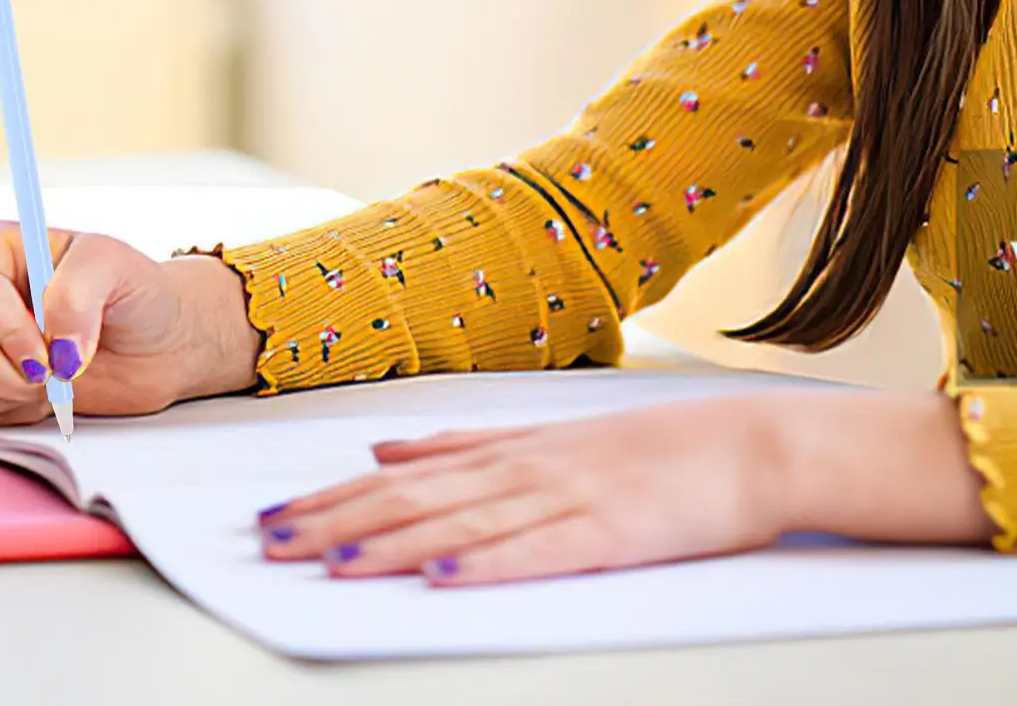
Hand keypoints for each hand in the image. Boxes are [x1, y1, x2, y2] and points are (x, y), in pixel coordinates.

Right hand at [0, 224, 260, 424]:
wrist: (160, 343)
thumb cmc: (136, 291)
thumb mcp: (115, 265)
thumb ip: (77, 293)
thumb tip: (55, 346)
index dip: (3, 326)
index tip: (46, 351)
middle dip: (14, 366)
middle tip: (59, 370)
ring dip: (20, 389)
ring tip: (62, 374)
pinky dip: (21, 409)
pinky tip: (51, 391)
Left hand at [258, 394, 786, 584]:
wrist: (746, 446)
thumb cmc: (645, 450)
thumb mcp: (540, 437)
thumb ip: (459, 444)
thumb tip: (381, 450)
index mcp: (501, 451)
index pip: (396, 479)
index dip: (330, 499)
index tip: (272, 517)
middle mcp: (520, 469)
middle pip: (412, 501)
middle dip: (335, 524)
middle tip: (270, 544)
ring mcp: (563, 498)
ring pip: (459, 524)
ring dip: (391, 545)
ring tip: (332, 563)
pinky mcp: (609, 535)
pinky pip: (537, 553)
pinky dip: (486, 566)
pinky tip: (442, 578)